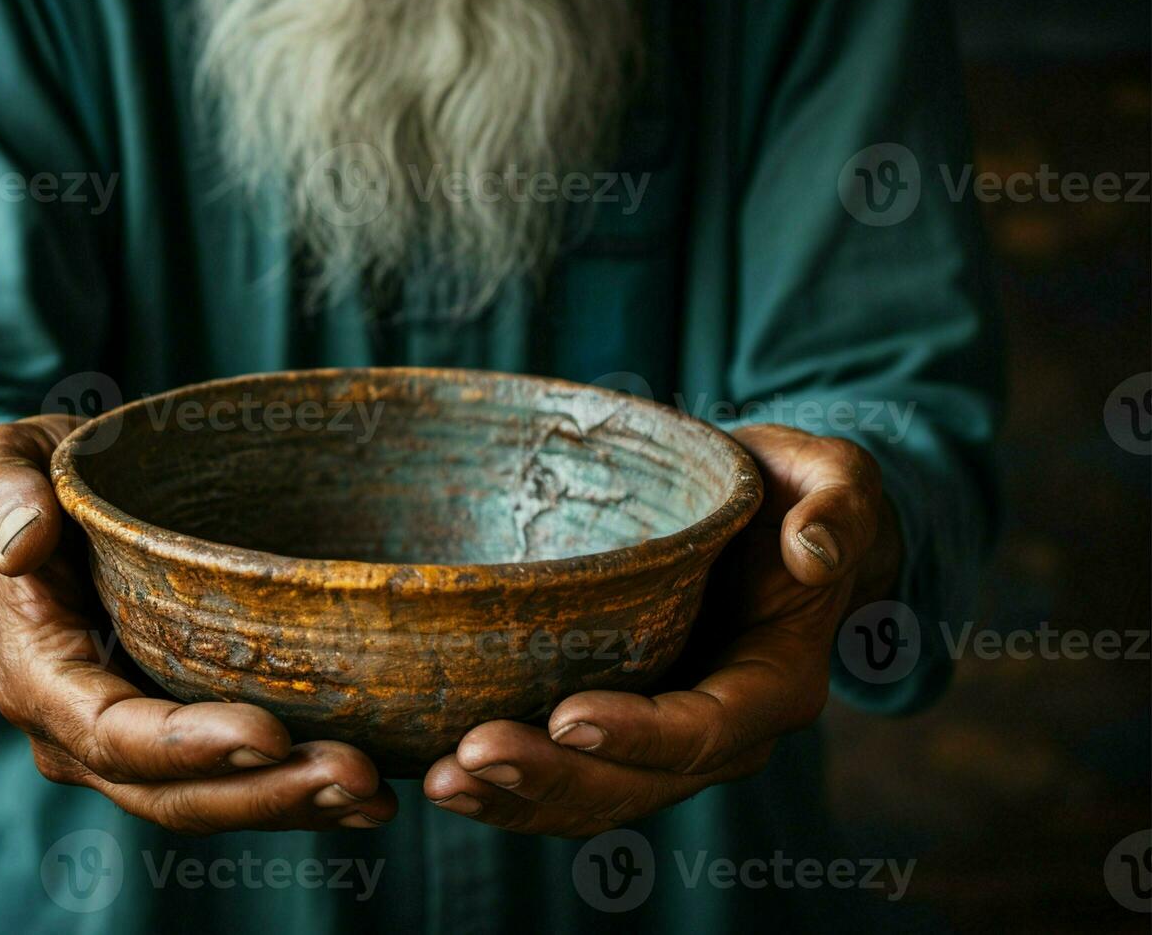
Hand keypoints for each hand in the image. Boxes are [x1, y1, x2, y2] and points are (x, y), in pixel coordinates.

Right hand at [0, 414, 396, 832]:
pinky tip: (371, 794)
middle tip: (358, 777)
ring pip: (214, 802)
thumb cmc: (37, 484)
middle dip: (266, 794)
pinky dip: (301, 793)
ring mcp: (135, 750)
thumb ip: (0, 490)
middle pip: (174, 791)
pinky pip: (237, 785)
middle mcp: (81, 735)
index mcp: (39, 674)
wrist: (51, 519)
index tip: (270, 735)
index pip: (111, 735)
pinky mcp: (185, 740)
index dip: (188, 746)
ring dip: (297, 805)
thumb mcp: (3, 462)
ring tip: (375, 794)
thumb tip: (23, 543)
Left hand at [423, 424, 901, 836]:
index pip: (709, 728)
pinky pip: (567, 778)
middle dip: (554, 780)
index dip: (642, 733)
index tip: (567, 714)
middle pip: (637, 784)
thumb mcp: (833, 478)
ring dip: (516, 800)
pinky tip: (442, 774)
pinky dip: (508, 788)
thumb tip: (809, 550)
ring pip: (593, 799)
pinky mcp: (619, 731)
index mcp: (776, 682)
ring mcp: (664, 742)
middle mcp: (722, 732)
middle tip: (472, 756)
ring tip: (443, 781)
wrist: (778, 529)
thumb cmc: (798, 496)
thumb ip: (837, 504)